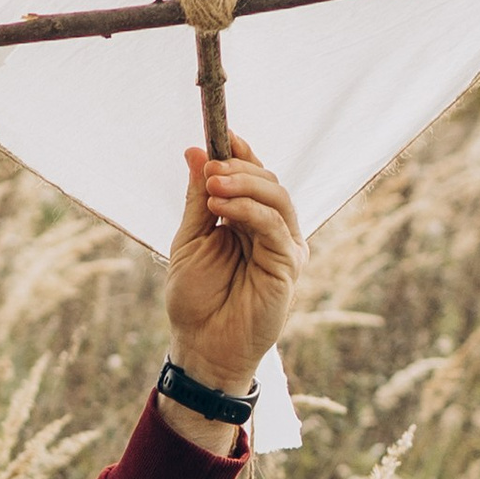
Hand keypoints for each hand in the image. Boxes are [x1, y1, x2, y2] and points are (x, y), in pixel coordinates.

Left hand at [164, 141, 305, 398]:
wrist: (202, 344)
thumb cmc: (196, 298)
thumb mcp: (191, 239)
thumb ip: (199, 199)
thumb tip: (196, 151)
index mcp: (248, 221)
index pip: (253, 177)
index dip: (241, 154)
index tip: (221, 134)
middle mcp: (271, 230)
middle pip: (268, 182)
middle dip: (238, 168)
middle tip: (209, 167)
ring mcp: (284, 246)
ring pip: (278, 198)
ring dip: (244, 184)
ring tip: (213, 186)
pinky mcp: (289, 265)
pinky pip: (276, 226)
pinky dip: (249, 210)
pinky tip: (223, 207)